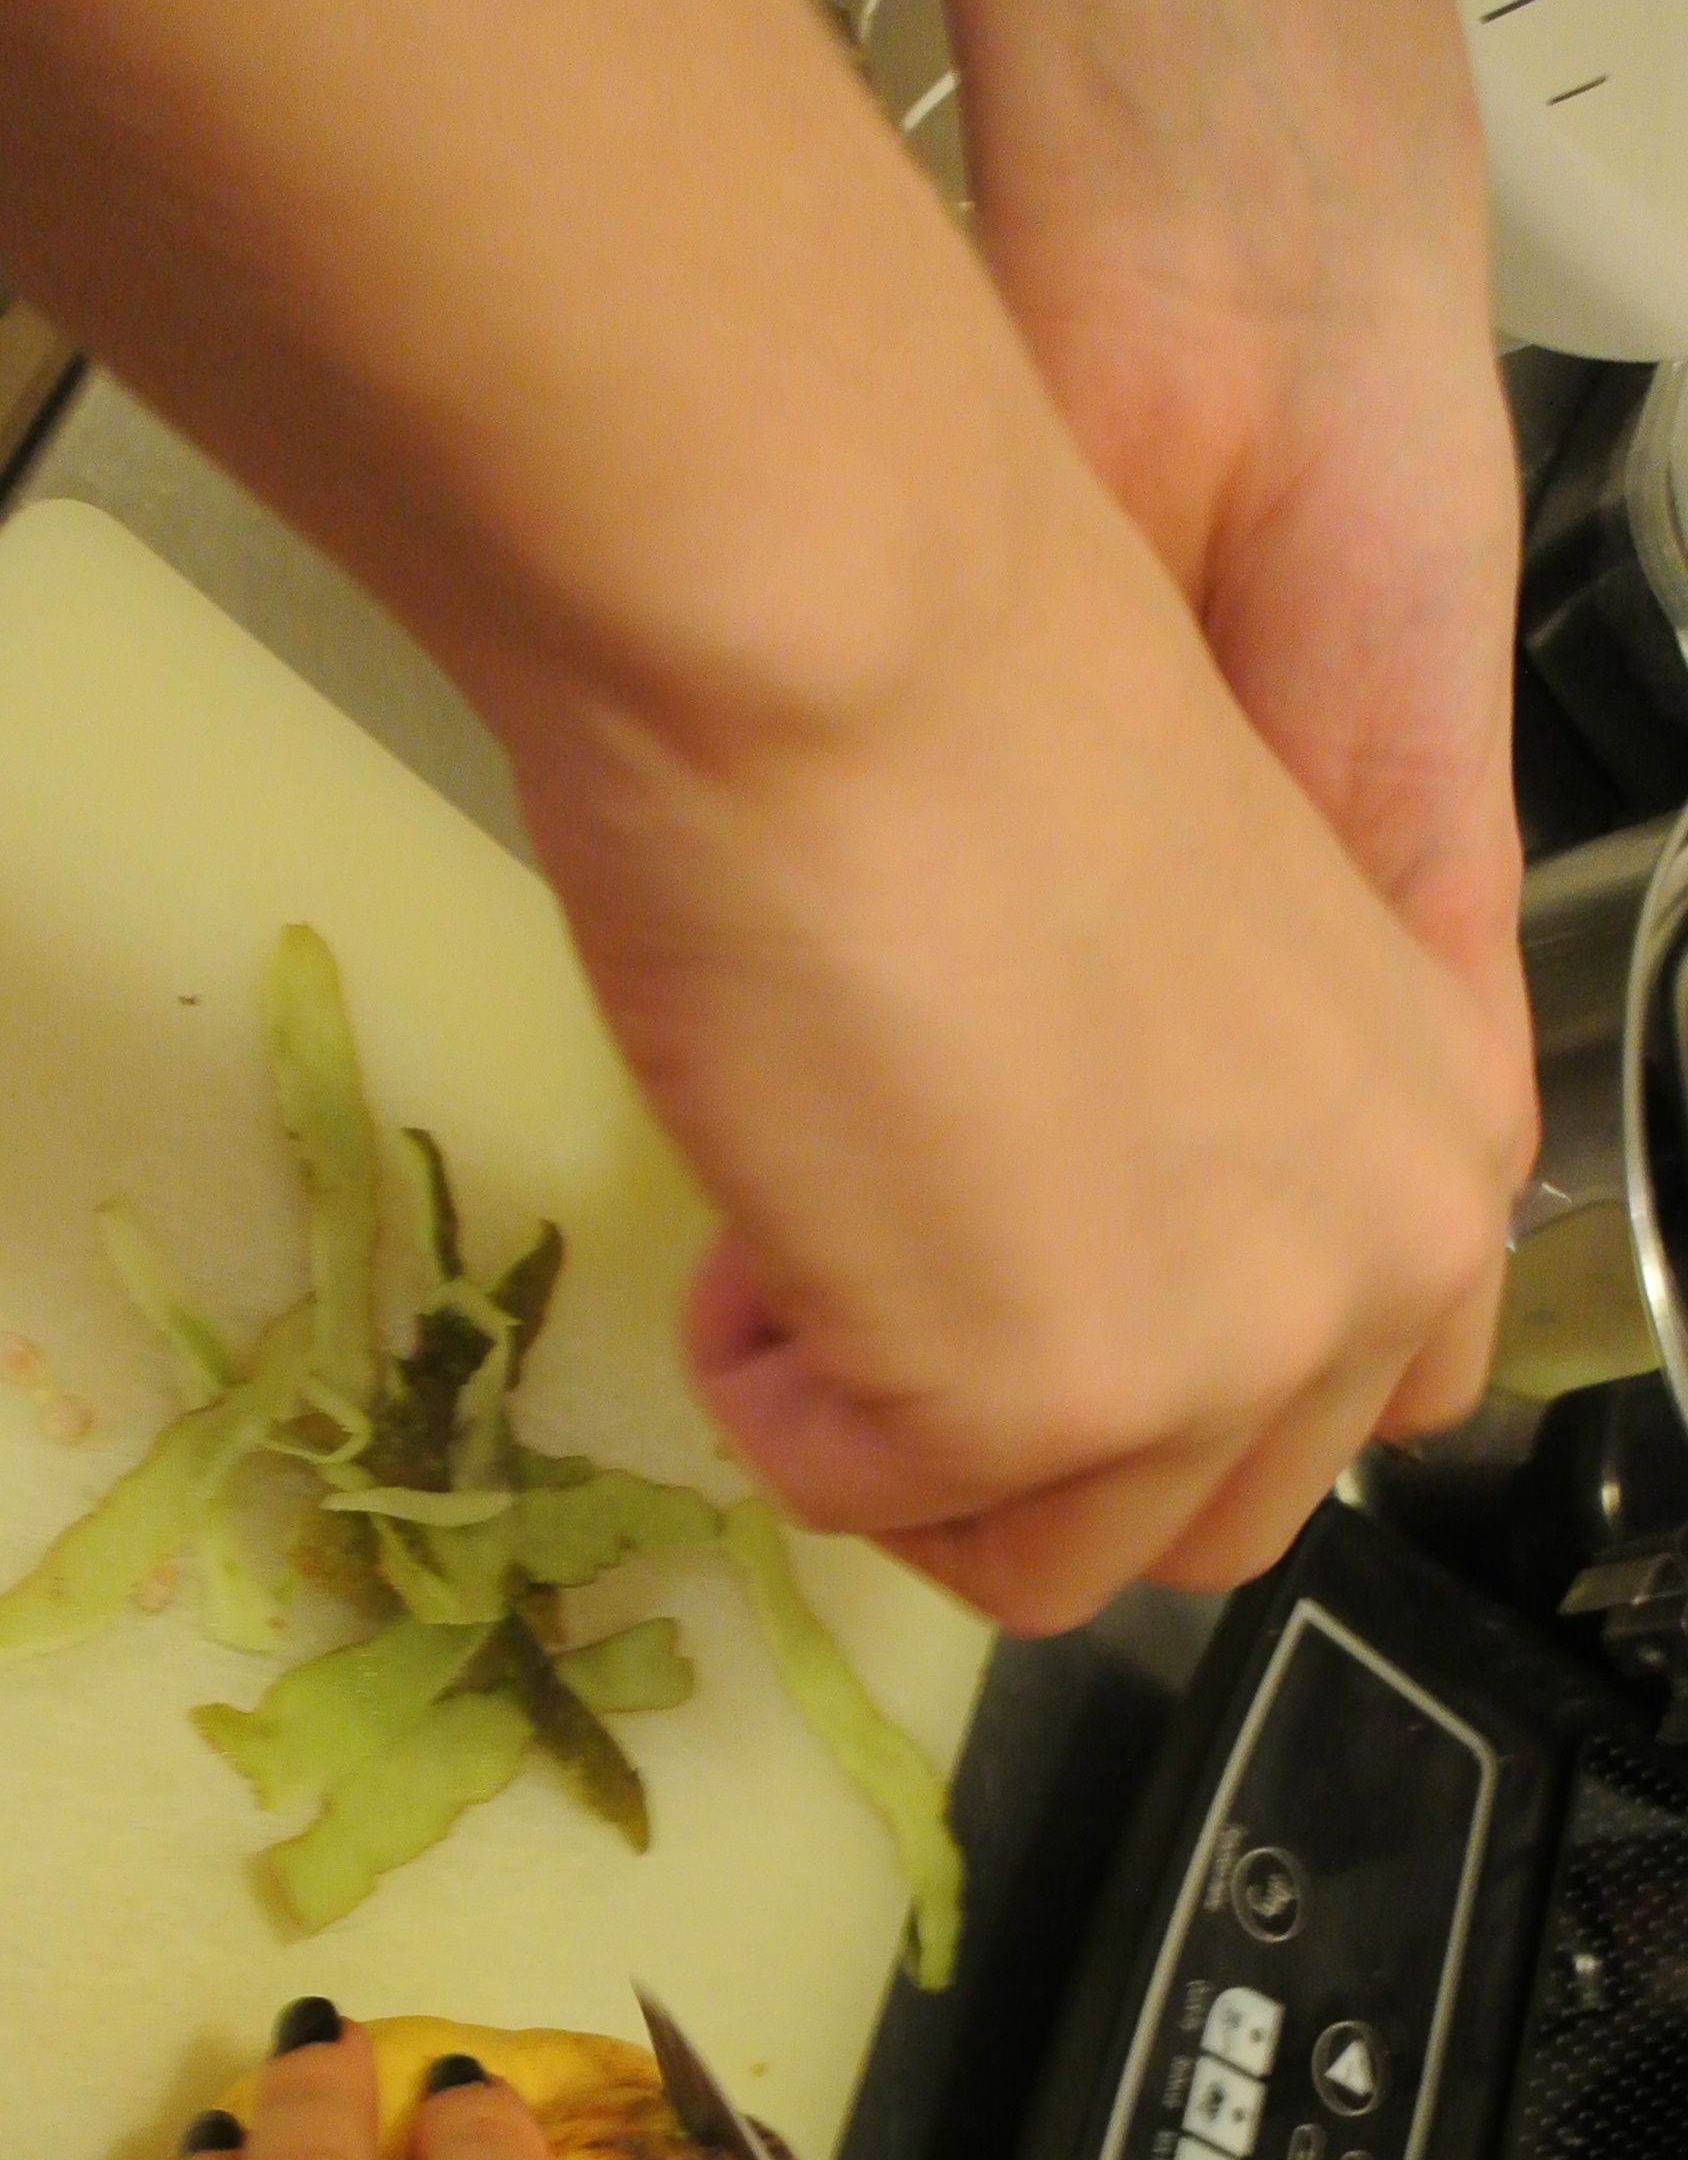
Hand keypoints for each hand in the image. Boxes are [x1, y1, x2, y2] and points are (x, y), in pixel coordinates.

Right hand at [0, 0, 1527, 1641]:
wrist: (813, 605)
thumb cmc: (898, 682)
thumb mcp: (1064, 891)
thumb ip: (1107, 1065)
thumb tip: (1015, 1111)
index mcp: (1396, 1077)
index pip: (1311, 1388)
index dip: (1102, 1363)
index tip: (955, 1267)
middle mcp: (1365, 1219)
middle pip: (1187, 1508)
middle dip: (987, 1408)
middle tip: (843, 1223)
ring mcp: (1230, 1319)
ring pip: (1055, 1553)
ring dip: (881, 1407)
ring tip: (790, 1188)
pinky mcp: (1074, 1388)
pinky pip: (932, 1548)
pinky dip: (805, 1415)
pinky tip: (763, 1215)